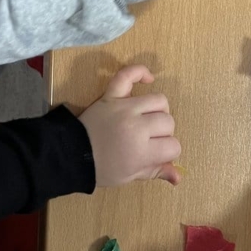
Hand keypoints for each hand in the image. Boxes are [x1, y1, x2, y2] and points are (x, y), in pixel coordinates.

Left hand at [78, 65, 181, 186]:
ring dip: (158, 110)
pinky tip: (148, 79)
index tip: (157, 154)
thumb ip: (156, 172)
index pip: (173, 145)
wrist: (71, 155)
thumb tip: (179, 178)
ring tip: (147, 119)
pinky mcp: (111, 96)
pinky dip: (139, 72)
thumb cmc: (102, 168)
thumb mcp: (130, 176)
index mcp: (142, 151)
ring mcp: (125, 108)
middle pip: (168, 123)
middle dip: (163, 134)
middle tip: (149, 140)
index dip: (169, 152)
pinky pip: (127, 76)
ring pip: (159, 101)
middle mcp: (137, 127)